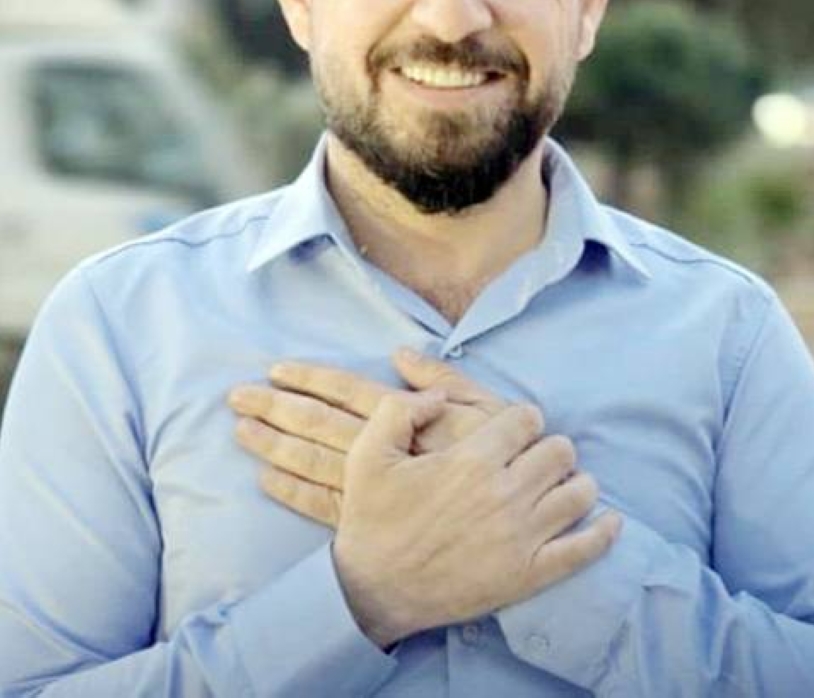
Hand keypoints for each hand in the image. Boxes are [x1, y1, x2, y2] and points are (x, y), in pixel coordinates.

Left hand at [228, 349, 505, 523]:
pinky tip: (266, 481)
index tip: (276, 369)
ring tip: (241, 431)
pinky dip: (293, 492)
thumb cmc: (506, 458)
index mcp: (406, 418)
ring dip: (274, 445)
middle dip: (276, 408)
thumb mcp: (487, 409)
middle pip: (318, 425)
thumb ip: (443, 377)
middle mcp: (383, 451)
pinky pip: (323, 507)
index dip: (311, 380)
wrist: (516, 521)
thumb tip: (401, 352)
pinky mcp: (374, 520)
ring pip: (313, 463)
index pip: (347, 391)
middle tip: (236, 396)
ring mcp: (375, 489)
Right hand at [331, 390, 620, 646]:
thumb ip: (402, 409)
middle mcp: (504, 494)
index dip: (521, 419)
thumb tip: (438, 395)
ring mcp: (521, 537)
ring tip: (558, 484)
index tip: (512, 429)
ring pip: (578, 493)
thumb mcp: (369, 453)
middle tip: (532, 458)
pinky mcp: (528, 575)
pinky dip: (602, 533)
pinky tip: (609, 520)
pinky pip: (583, 550)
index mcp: (471, 460)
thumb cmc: (371, 519)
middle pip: (560, 451)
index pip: (526, 419)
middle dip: (548, 447)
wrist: (370, 591)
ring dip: (574, 482)